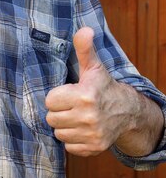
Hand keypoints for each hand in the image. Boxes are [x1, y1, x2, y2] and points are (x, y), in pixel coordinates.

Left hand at [45, 27, 129, 155]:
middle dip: (59, 111)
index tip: (68, 93)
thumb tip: (84, 29)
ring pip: (59, 133)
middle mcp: (89, 117)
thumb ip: (84, 48)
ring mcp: (92, 134)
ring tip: (76, 116)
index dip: (57, 96)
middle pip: (51, 118)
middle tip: (71, 105)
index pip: (50, 100)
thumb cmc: (103, 86)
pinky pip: (69, 146)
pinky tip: (82, 128)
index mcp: (85, 95)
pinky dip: (73, 139)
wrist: (126, 111)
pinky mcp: (94, 148)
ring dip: (65, 125)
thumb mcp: (92, 66)